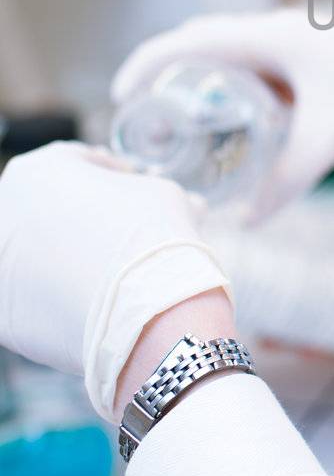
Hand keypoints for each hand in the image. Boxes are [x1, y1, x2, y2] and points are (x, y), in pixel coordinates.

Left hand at [0, 143, 230, 420]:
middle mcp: (5, 212)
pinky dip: (60, 298)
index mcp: (37, 170)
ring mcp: (0, 266)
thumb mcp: (161, 194)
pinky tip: (95, 303)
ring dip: (68, 259)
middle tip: (120, 234)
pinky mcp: (5, 313)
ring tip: (111, 275)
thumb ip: (149, 192)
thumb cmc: (154, 237)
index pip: (73, 163)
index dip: (109, 175)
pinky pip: (34, 299)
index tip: (131, 189)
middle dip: (84, 219)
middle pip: (48, 210)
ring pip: (37, 256)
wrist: (148, 311)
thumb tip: (175, 204)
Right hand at [111, 8, 333, 218]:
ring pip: (234, 62)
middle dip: (169, 76)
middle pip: (206, 46)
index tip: (122, 96)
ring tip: (177, 131)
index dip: (150, 63)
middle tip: (145, 120)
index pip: (194, 39)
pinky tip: (233, 133)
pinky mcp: (314, 68)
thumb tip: (246, 221)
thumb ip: (289, 177)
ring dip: (203, 87)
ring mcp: (298, 49)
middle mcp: (281, 35)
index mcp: (276, 36)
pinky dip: (236, 97)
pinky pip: (260, 76)